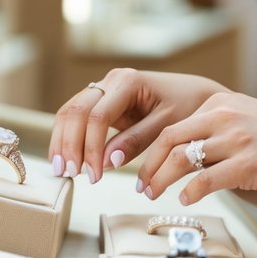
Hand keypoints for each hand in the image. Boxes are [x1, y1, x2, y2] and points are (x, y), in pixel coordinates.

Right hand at [47, 69, 227, 182]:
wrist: (195, 95)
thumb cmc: (187, 107)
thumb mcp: (167, 126)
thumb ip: (137, 141)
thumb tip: (107, 161)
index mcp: (127, 82)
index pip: (97, 116)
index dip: (91, 147)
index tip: (93, 176)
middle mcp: (110, 81)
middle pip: (75, 111)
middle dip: (69, 144)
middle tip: (68, 174)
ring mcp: (103, 89)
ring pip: (70, 112)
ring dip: (62, 141)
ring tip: (61, 171)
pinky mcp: (101, 102)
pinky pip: (76, 117)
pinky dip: (69, 138)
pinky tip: (67, 160)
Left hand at [134, 91, 256, 204]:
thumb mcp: (249, 119)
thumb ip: (219, 128)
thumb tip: (190, 150)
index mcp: (221, 103)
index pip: (173, 125)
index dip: (152, 149)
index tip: (145, 166)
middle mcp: (225, 117)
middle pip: (168, 140)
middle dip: (148, 166)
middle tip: (141, 185)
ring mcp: (235, 140)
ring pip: (180, 160)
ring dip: (160, 181)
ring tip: (154, 195)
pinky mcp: (247, 165)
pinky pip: (204, 180)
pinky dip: (188, 192)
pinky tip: (185, 200)